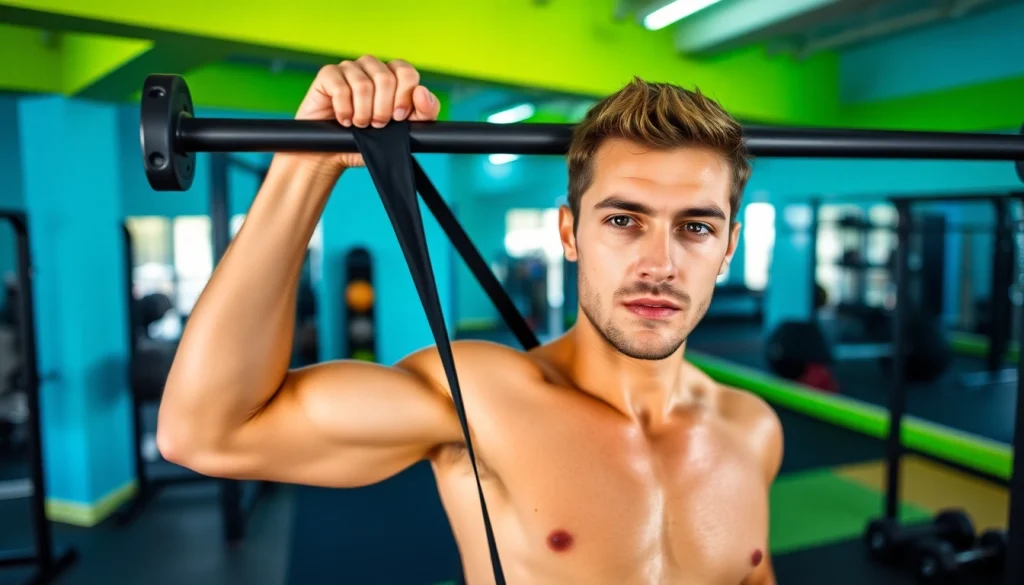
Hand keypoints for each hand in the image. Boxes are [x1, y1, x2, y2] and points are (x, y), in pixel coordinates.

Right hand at [294, 55, 440, 169]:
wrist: (335, 153)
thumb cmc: (369, 139)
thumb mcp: (403, 131)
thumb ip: (423, 113)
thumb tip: (422, 92)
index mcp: (392, 75)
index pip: (406, 72)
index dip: (404, 95)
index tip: (398, 117)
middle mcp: (371, 67)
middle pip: (385, 77)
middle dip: (383, 108)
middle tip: (377, 125)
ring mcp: (349, 68)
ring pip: (363, 84)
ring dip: (363, 112)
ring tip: (360, 125)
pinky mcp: (328, 74)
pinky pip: (340, 88)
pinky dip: (344, 110)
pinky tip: (344, 120)